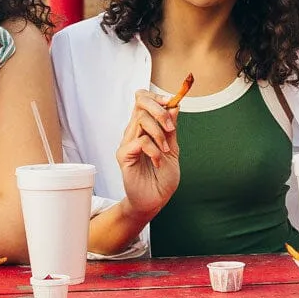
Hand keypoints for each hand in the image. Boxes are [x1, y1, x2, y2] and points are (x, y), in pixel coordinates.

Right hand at [116, 89, 180, 216]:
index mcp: (144, 129)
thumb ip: (171, 129)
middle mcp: (133, 132)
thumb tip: (174, 106)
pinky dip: (154, 150)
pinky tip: (158, 161)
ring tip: (166, 150)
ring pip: (141, 120)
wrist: (155, 200)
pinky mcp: (124, 155)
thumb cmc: (163, 178)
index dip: (156, 97)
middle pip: (141, 103)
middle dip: (160, 111)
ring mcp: (127, 143)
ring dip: (159, 133)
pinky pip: (141, 142)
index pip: (143, 100)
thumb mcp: (173, 149)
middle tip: (170, 128)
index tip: (172, 102)